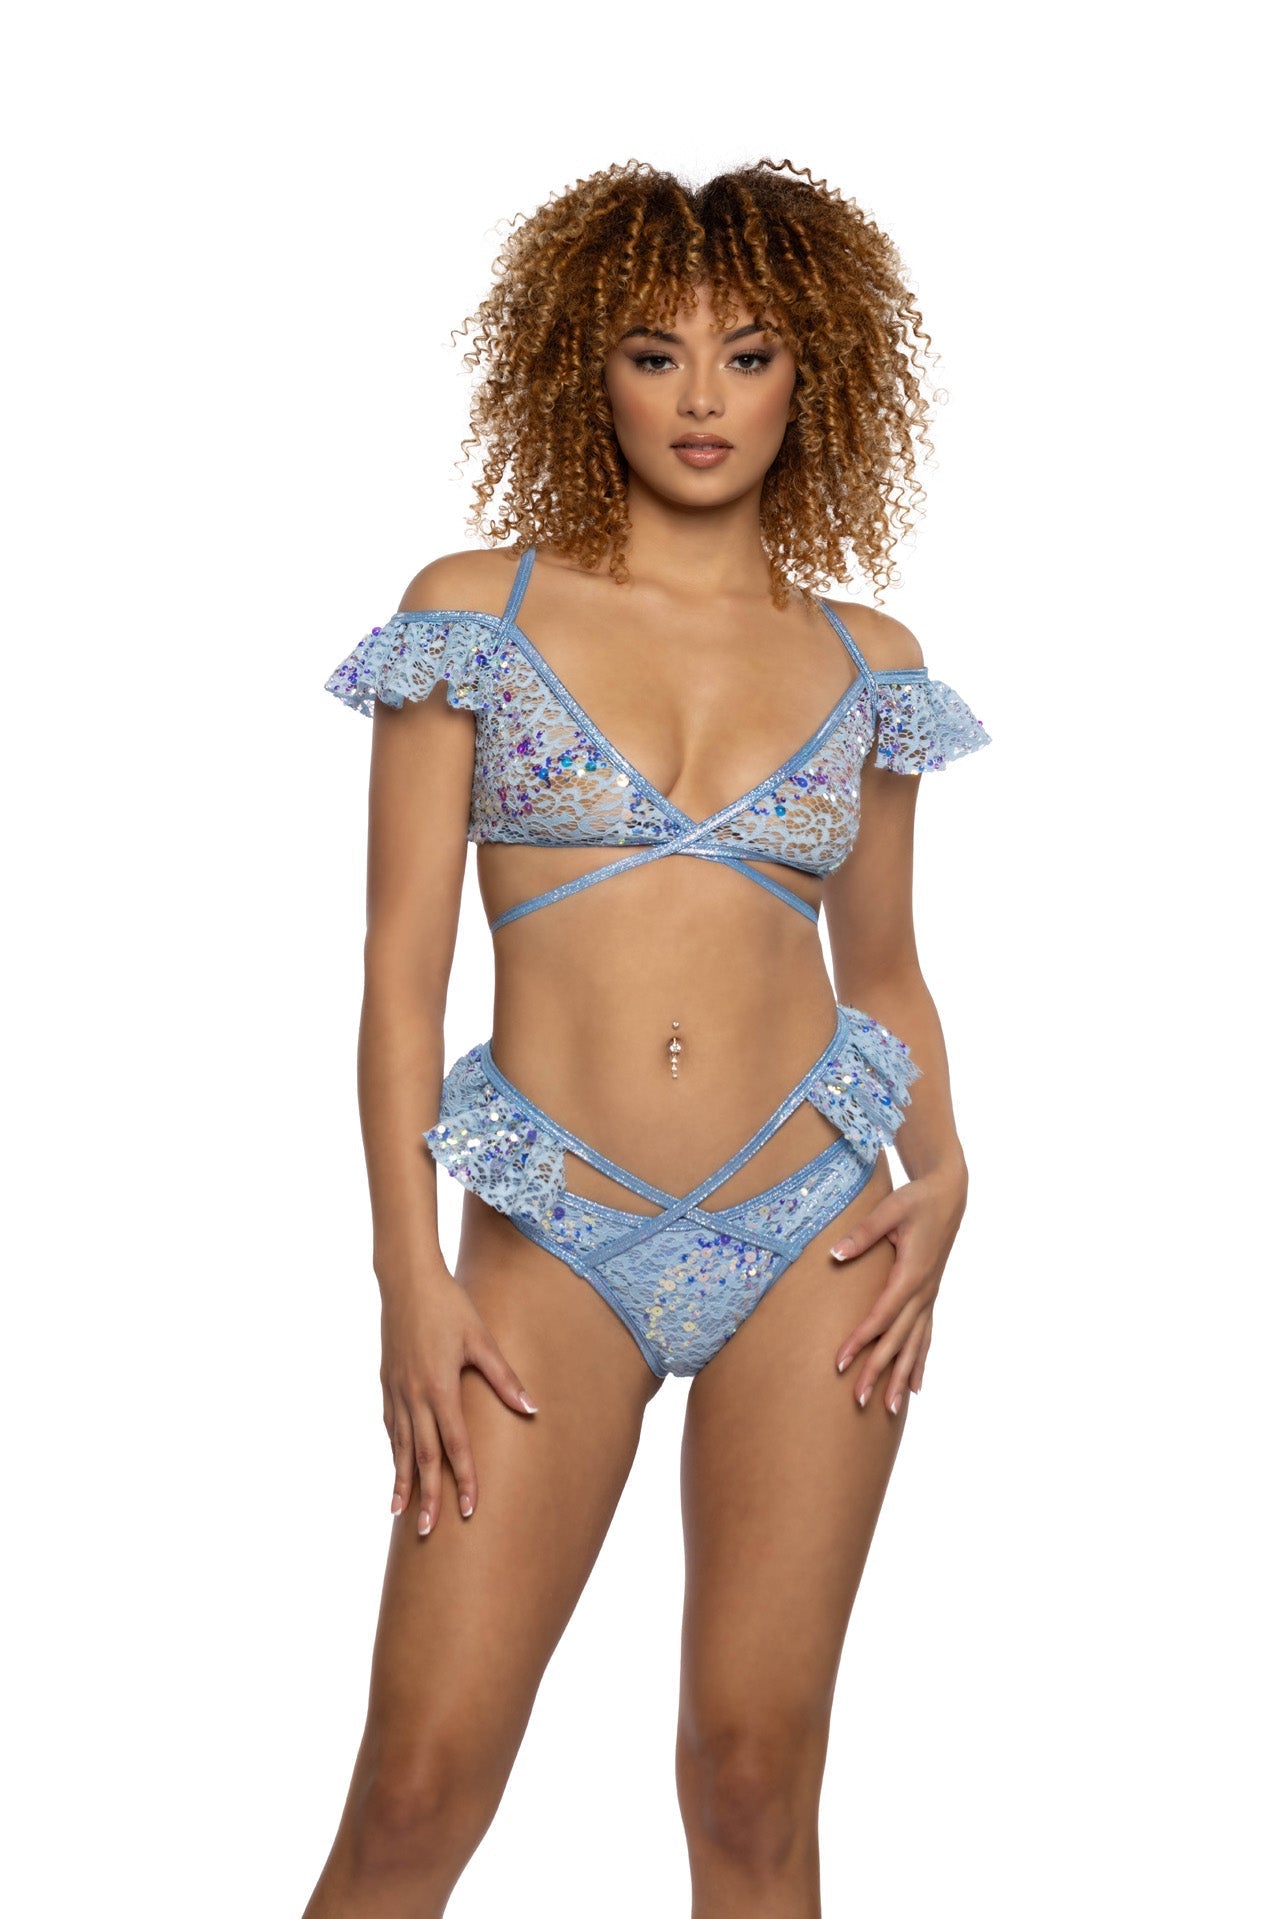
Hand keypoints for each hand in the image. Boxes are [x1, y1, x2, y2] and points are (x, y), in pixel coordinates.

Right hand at [379, 1269, 538, 1535]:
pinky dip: (395, 1451)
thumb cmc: (449, 1306)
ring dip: (403, 1481)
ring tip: (401, 1513)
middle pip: (423, 1456)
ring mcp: (397, 1391)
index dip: (464, 1479)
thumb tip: (532, 1408)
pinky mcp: (387, 1383)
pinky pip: (391, 1426)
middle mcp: (415, 1396)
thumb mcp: (481, 1339)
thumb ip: (504, 1377)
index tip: (470, 1509)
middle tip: (430, 1531)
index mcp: (440, 1388)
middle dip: (428, 1495)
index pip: (455, 1445)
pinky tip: (397, 1465)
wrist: (406, 1281)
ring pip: (401, 1446)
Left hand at [828, 1164, 967, 1414]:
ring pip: (914, 1345)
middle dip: (878, 1371)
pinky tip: (917, 1388)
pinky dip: (919, 1362)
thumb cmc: (917, 1200)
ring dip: (901, 1376)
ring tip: (891, 1408)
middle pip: (897, 1339)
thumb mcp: (889, 1210)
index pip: (881, 1316)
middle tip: (857, 1399)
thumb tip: (835, 1254)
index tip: (839, 1362)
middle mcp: (923, 1292)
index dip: (860, 1340)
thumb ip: (862, 1234)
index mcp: (911, 1274)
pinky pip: (925, 1336)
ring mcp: (929, 1296)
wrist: (949, 1195)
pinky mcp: (930, 1296)